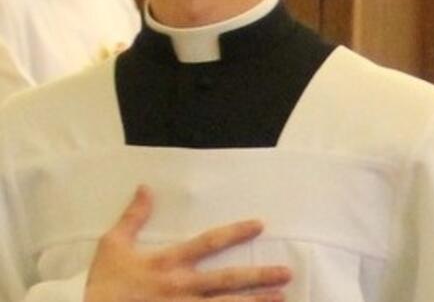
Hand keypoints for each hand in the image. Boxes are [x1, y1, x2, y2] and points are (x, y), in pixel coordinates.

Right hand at [85, 186, 291, 301]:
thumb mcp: (112, 246)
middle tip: (287, 273)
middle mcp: (180, 289)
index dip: (235, 233)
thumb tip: (146, 187)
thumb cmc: (101, 285)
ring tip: (283, 299)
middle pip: (227, 282)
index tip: (261, 225)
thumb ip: (133, 217)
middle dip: (259, 277)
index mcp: (167, 264)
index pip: (208, 243)